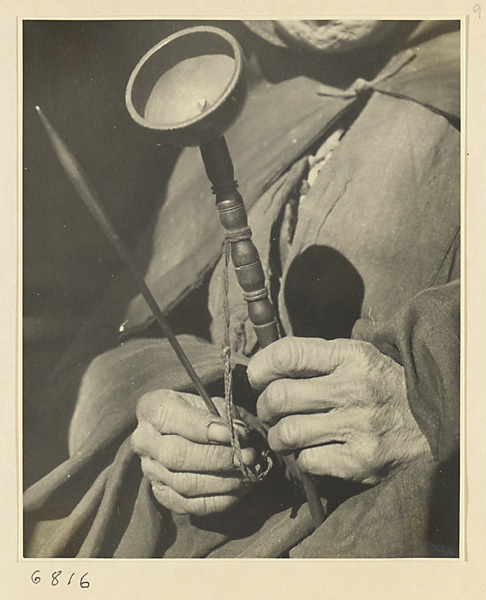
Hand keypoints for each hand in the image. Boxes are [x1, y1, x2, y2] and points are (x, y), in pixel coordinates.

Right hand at [131, 390, 256, 515]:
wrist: (180, 429)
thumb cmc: (200, 410)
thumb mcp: (211, 401)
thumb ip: (226, 415)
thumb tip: (240, 435)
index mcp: (153, 408)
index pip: (175, 420)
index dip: (207, 429)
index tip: (236, 433)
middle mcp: (144, 440)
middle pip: (177, 456)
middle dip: (218, 458)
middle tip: (248, 456)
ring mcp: (150, 470)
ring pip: (184, 484)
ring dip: (222, 482)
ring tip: (248, 473)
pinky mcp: (161, 494)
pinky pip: (189, 505)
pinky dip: (218, 500)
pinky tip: (239, 490)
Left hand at [247, 337, 430, 484]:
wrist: (434, 422)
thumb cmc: (384, 385)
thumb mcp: (359, 357)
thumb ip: (317, 357)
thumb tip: (267, 366)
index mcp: (351, 356)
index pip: (287, 354)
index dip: (261, 367)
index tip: (258, 378)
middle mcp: (353, 389)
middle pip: (279, 397)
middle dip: (264, 406)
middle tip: (269, 410)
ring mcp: (358, 427)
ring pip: (287, 433)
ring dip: (277, 436)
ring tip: (284, 434)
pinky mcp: (360, 462)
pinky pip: (307, 461)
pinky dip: (300, 458)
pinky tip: (310, 450)